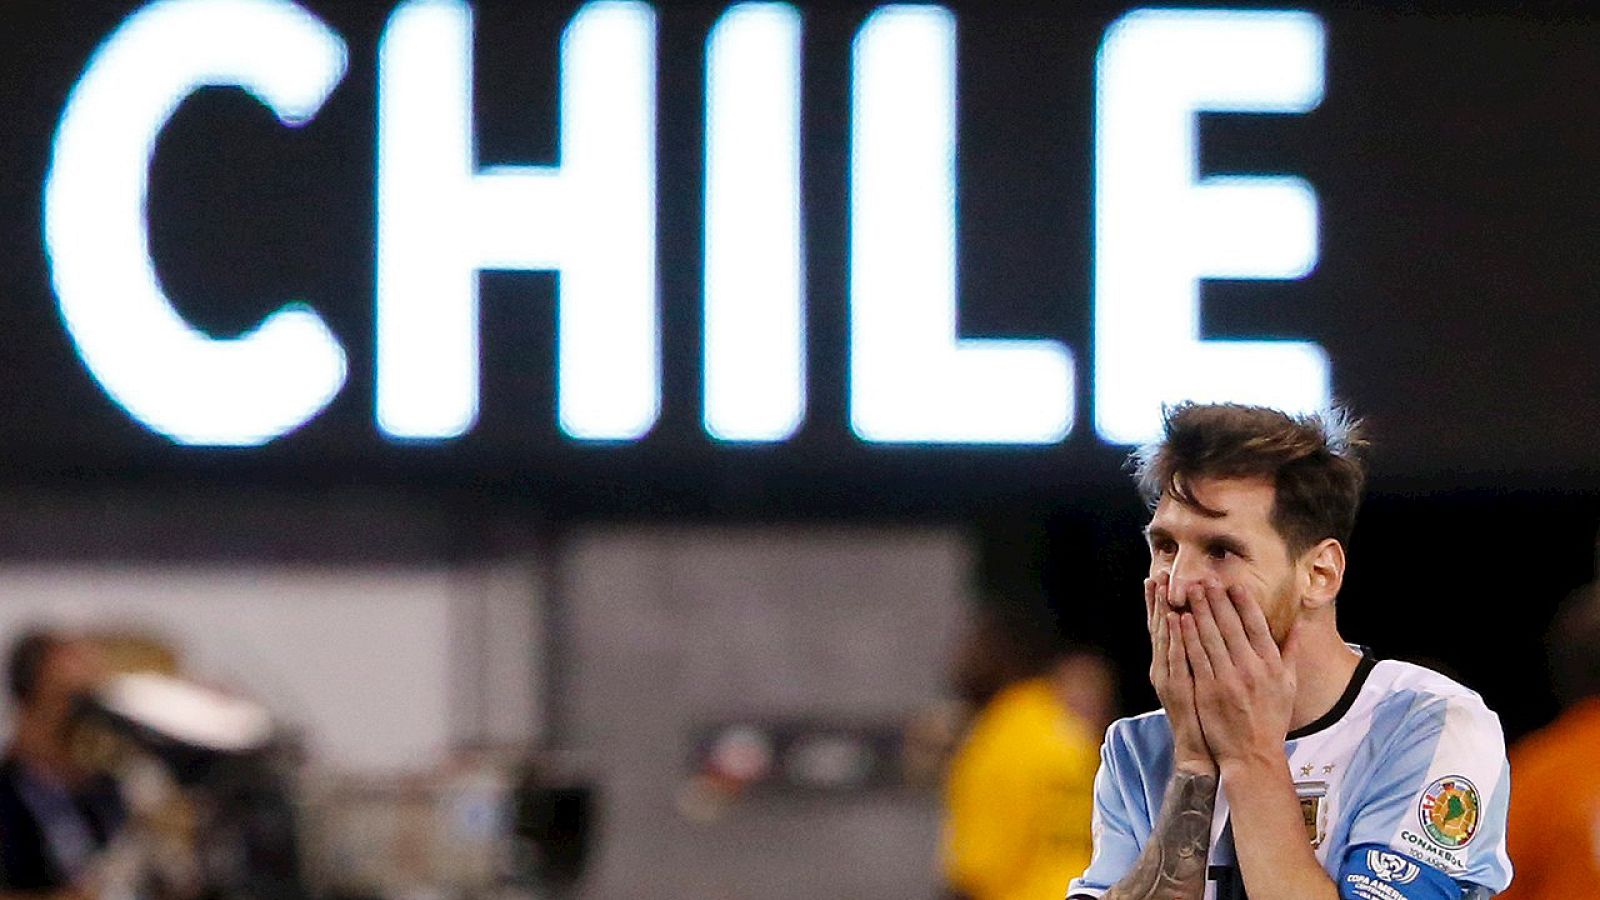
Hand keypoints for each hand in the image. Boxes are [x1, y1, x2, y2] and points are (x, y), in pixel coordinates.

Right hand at [1145, 573, 1214, 775]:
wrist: (1199, 747)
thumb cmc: (1206, 713)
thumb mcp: (1200, 680)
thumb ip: (1202, 655)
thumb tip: (1206, 631)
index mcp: (1172, 662)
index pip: (1166, 624)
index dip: (1161, 601)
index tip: (1161, 575)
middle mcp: (1164, 666)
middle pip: (1159, 626)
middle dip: (1157, 599)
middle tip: (1156, 572)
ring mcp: (1168, 676)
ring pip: (1163, 637)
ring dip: (1161, 610)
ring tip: (1162, 586)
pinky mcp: (1176, 688)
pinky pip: (1175, 657)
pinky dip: (1175, 638)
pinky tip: (1176, 619)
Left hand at [1178, 581, 1296, 768]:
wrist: (1251, 754)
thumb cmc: (1270, 718)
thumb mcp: (1289, 685)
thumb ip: (1291, 652)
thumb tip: (1298, 624)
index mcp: (1271, 665)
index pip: (1256, 625)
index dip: (1243, 602)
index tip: (1233, 583)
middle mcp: (1251, 669)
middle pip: (1230, 625)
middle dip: (1216, 599)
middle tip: (1205, 578)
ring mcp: (1228, 679)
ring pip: (1210, 636)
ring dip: (1198, 611)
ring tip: (1189, 590)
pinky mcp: (1208, 689)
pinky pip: (1195, 656)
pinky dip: (1186, 636)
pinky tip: (1179, 619)